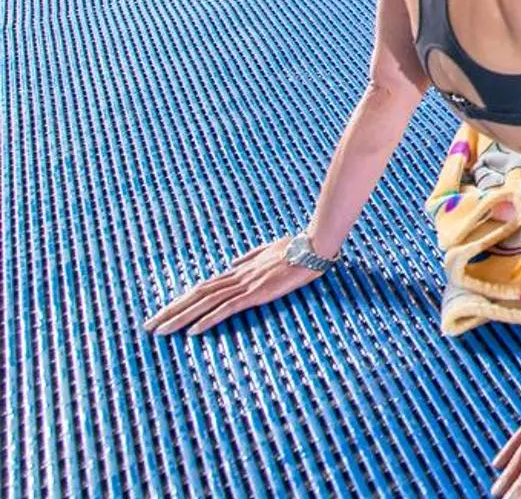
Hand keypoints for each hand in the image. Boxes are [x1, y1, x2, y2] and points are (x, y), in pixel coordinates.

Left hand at [144, 238, 323, 335]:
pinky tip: (192, 331)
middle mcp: (236, 277)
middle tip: (148, 326)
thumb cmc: (297, 246)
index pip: (203, 287)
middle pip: (196, 295)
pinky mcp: (256, 293)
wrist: (314, 245)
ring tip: (160, 331)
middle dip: (170, 311)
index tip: (163, 312)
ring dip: (180, 318)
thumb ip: (250, 258)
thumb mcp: (269, 250)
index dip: (181, 300)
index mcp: (239, 270)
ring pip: (205, 303)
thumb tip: (232, 264)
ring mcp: (245, 285)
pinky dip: (207, 320)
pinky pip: (226, 308)